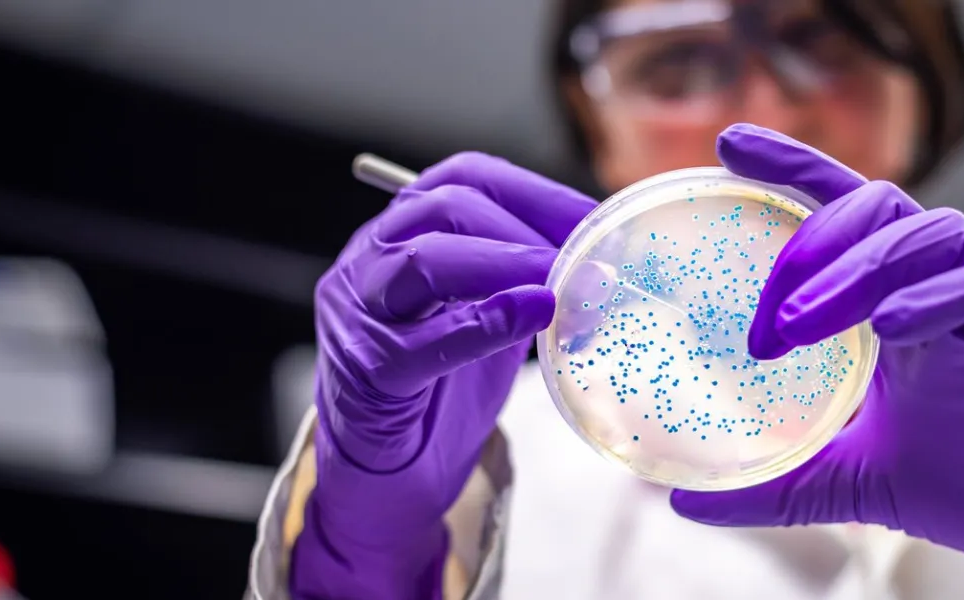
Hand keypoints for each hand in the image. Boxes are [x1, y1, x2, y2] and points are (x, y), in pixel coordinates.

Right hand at [291, 152, 596, 598]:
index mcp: (400, 233)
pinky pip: (423, 341)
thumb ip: (528, 282)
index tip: (595, 218)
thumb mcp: (489, 315)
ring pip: (422, 261)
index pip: (464, 178)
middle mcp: (369, 260)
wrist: (386, 468)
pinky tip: (532, 315)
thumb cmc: (439, 387)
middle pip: (443, 208)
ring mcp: (359, 314)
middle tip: (584, 255)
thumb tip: (605, 262)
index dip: (534, 192)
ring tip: (559, 280)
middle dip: (523, 226)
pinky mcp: (367, 372)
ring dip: (503, 263)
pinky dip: (484, 323)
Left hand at [670, 125, 963, 595]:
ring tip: (801, 323)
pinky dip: (937, 297)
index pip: (838, 210)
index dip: (790, 168)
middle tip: (767, 316)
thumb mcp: (848, 480)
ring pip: (929, 233)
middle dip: (811, 244)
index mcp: (891, 299)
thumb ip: (775, 483)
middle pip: (876, 207)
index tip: (727, 144)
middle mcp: (936, 283)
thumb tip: (685, 501)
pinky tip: (891, 327)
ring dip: (857, 270)